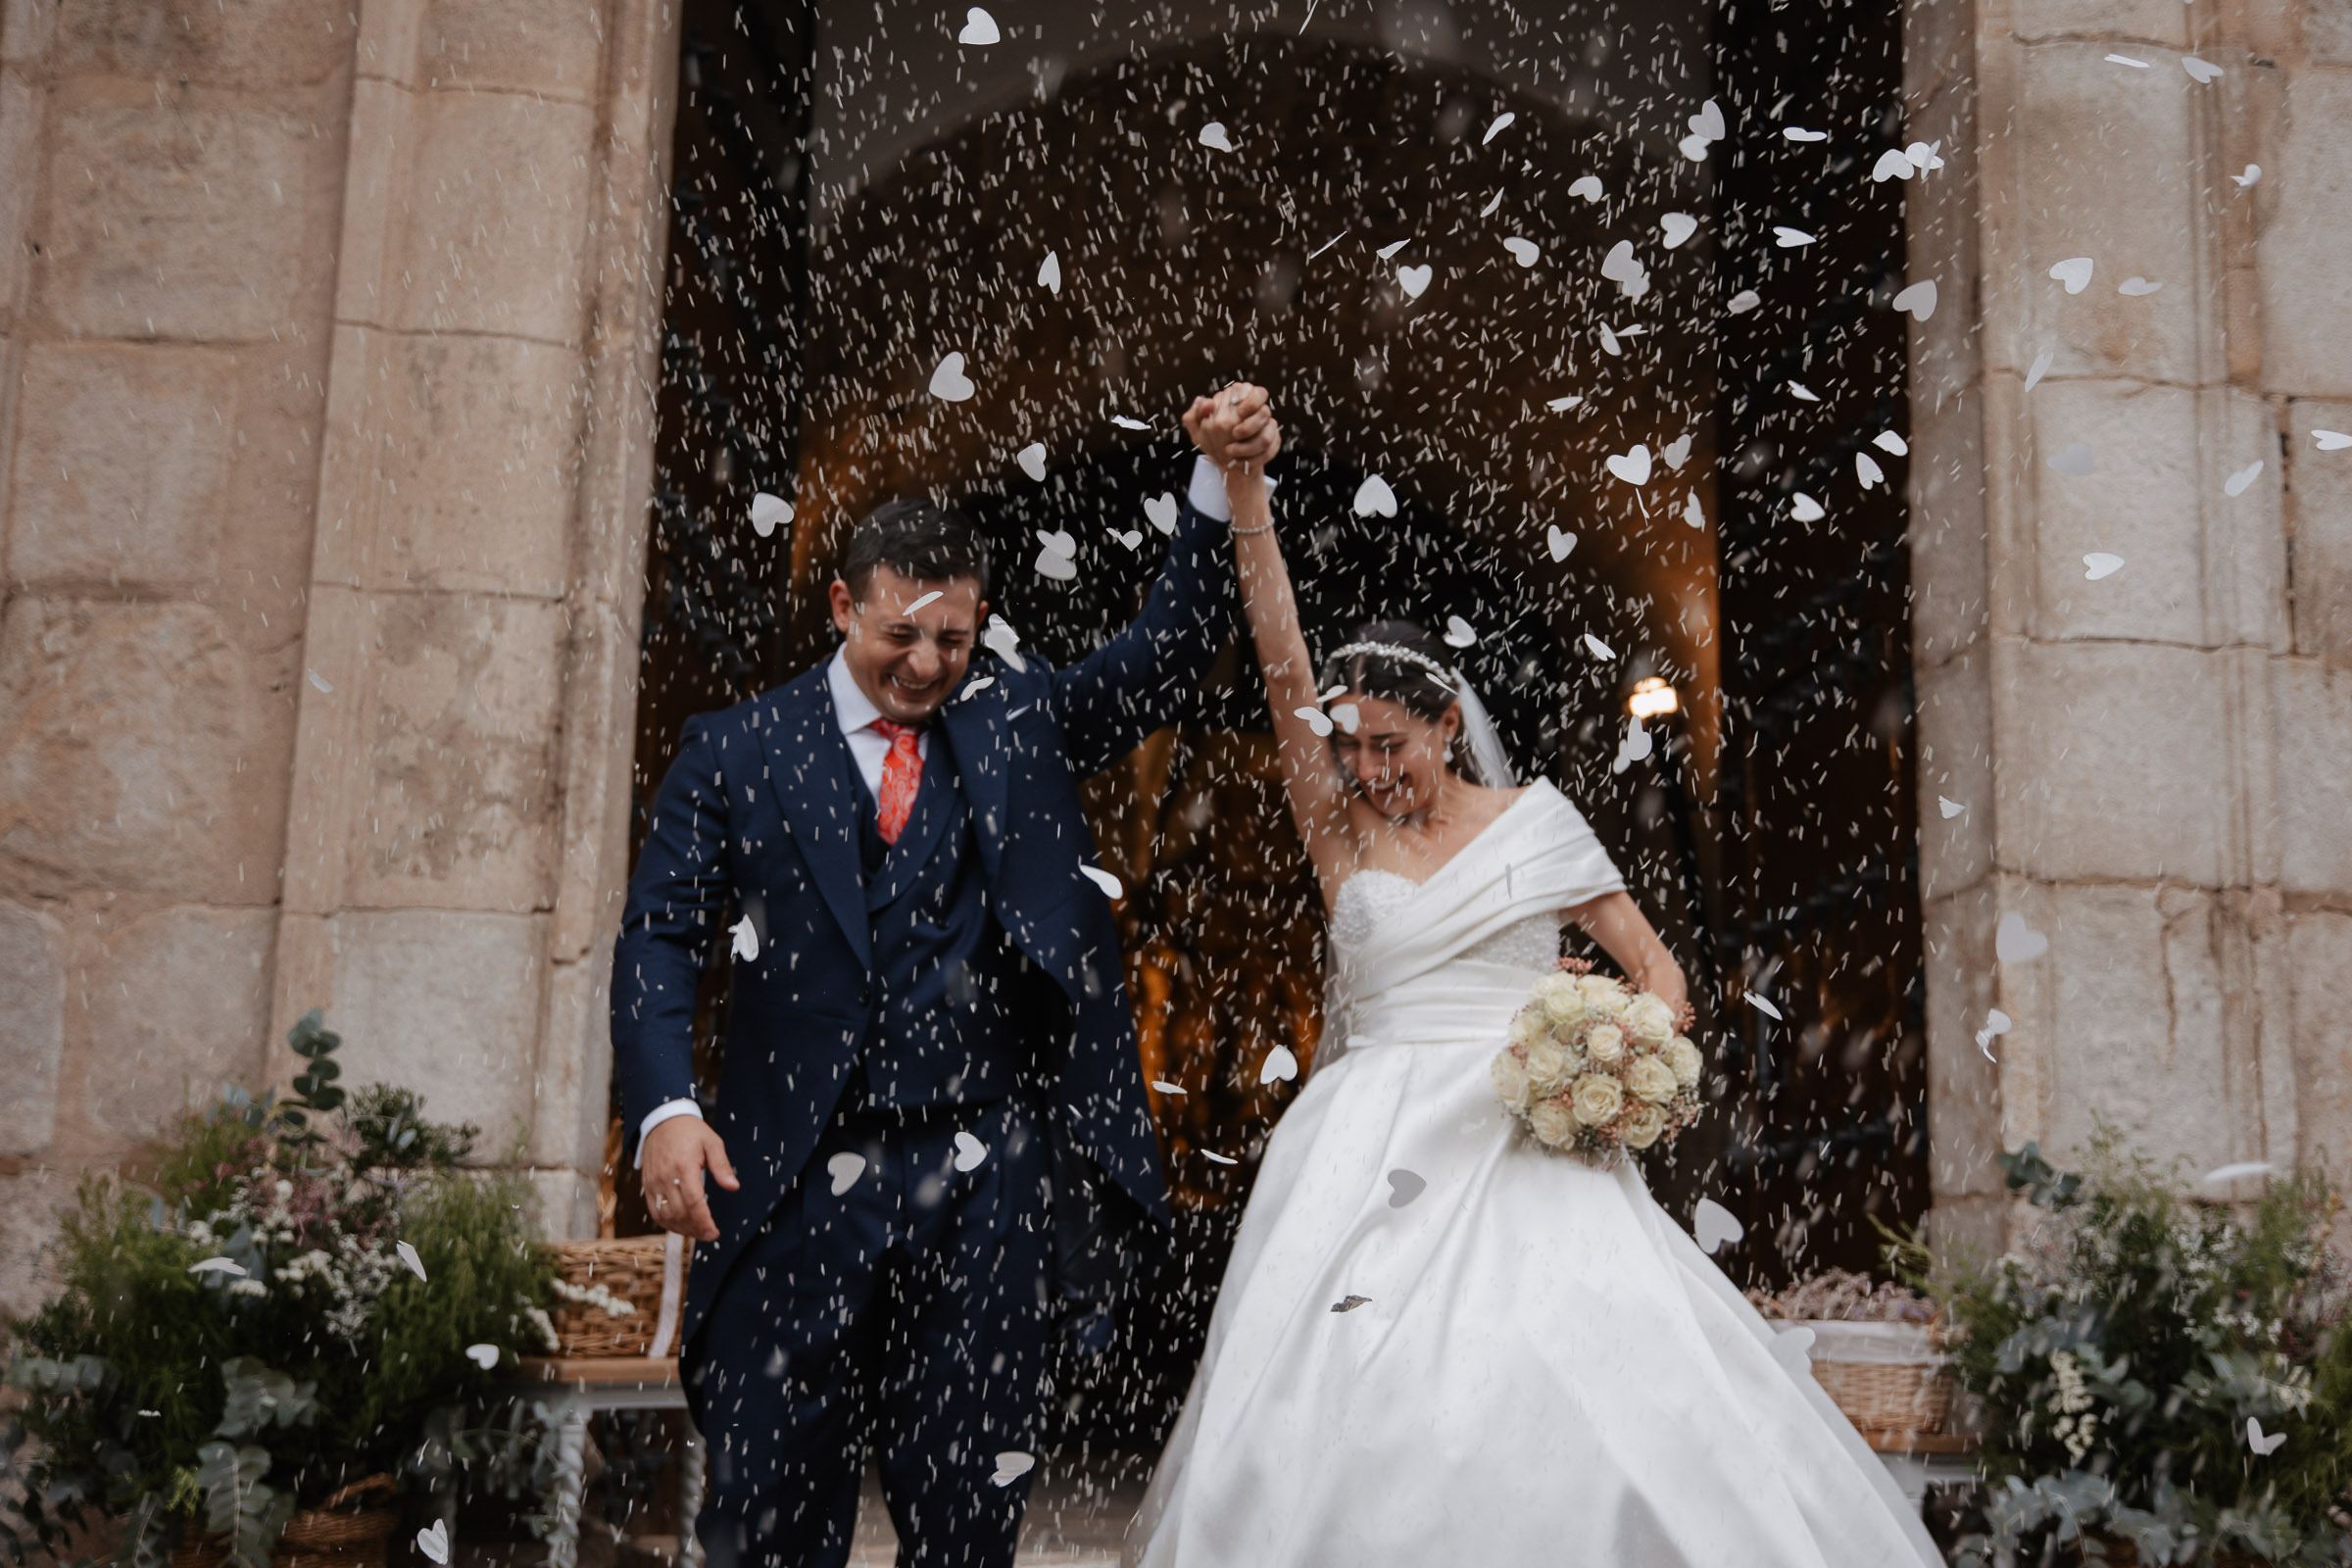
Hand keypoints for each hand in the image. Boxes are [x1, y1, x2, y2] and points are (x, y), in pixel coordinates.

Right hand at [639, 1116, 738, 1241]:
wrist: (662, 1121)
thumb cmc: (690, 1132)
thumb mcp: (712, 1142)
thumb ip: (722, 1166)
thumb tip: (733, 1187)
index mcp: (684, 1166)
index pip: (693, 1201)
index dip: (703, 1221)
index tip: (714, 1232)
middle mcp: (665, 1177)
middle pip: (679, 1213)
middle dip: (696, 1229)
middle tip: (710, 1234)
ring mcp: (653, 1182)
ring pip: (666, 1216)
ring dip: (682, 1229)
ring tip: (698, 1232)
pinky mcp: (647, 1185)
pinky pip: (654, 1211)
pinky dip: (667, 1223)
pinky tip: (681, 1226)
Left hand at [1182, 381, 1281, 469]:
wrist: (1228, 462)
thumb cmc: (1212, 441)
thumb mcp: (1198, 430)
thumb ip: (1195, 414)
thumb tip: (1204, 401)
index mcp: (1240, 400)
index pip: (1254, 391)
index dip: (1249, 401)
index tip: (1239, 413)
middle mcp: (1257, 411)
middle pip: (1263, 412)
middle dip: (1249, 426)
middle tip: (1235, 434)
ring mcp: (1268, 426)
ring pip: (1267, 433)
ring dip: (1250, 445)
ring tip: (1232, 451)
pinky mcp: (1273, 441)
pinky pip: (1270, 448)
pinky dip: (1256, 457)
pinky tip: (1242, 461)